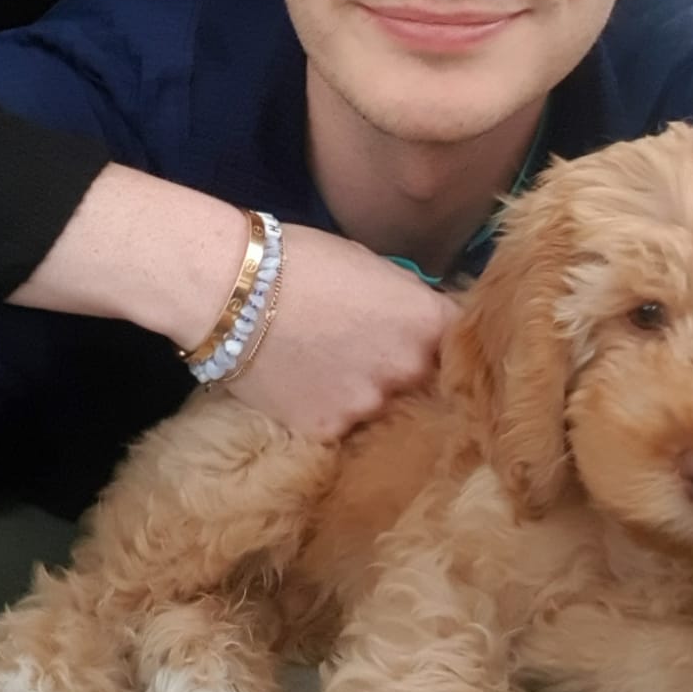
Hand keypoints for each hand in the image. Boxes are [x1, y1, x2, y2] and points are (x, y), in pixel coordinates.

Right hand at [220, 224, 459, 439]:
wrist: (230, 289)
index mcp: (427, 323)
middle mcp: (409, 371)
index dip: (450, 346)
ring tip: (328, 367)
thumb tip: (425, 325)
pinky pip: (341, 425)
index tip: (438, 347)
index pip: (463, 345)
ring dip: (367, 393)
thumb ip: (410, 305)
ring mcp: (369, 406)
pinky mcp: (328, 431)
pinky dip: (327, 409)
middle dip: (409, 372)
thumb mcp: (373, 269)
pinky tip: (302, 383)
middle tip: (371, 353)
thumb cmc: (301, 260)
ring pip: (382, 408)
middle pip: (427, 384)